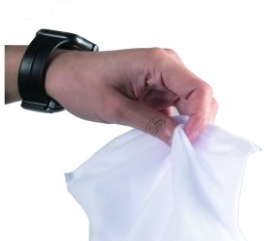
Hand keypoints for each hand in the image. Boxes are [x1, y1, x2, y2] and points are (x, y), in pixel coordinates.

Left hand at [44, 48, 215, 143]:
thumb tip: (179, 141)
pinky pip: (179, 110)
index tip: (187, 143)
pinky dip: (178, 127)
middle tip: (184, 151)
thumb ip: (150, 123)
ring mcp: (165, 79)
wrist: (64, 76)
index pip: (198, 90)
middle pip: (201, 98)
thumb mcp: (115, 109)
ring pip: (193, 106)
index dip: (200, 119)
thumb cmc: (83, 84)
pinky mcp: (160, 91)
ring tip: (176, 149)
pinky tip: (169, 142)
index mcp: (158, 62)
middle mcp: (168, 66)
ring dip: (189, 128)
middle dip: (198, 125)